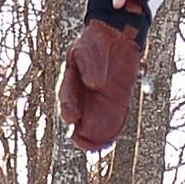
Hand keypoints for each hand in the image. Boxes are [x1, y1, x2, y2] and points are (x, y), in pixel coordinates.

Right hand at [59, 20, 141, 150]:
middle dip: (77, 128)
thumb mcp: (88, 49)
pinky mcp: (117, 101)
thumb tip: (95, 85)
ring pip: (93, 121)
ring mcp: (99, 99)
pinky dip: (110, 130)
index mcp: (71, 80)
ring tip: (94, 146)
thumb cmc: (96, 42)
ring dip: (93, 134)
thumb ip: (90, 65)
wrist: (115, 37)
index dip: (68, 107)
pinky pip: (112, 119)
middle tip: (78, 138)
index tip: (71, 116)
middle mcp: (83, 94)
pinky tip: (109, 141)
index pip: (67, 96)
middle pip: (78, 115)